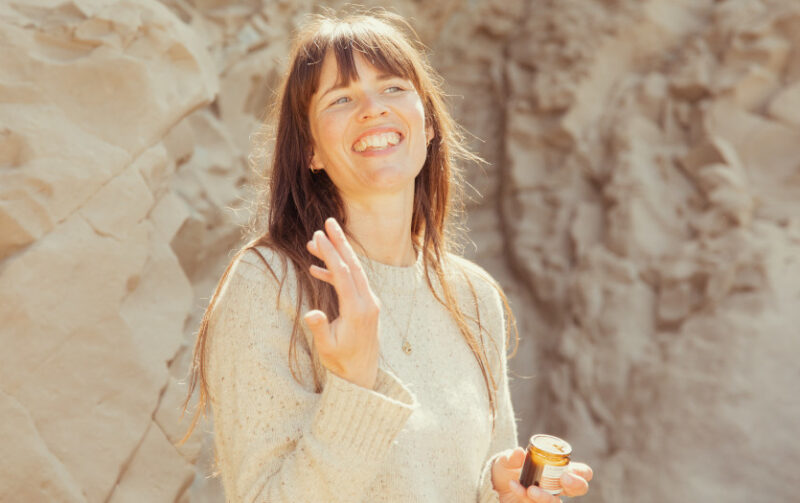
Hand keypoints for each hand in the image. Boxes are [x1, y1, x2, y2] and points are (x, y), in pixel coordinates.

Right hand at [303, 217, 380, 389]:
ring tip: (317, 239)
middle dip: (340, 243)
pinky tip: (317, 269)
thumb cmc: (341, 363)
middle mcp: (367, 303)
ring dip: (337, 254)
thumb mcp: (327, 349)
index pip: (344, 275)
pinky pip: (351, 283)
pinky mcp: (365, 306)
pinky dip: (336, 273)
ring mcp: (368, 303)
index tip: (318, 236)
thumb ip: (320, 329)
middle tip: (328, 222)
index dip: (331, 254)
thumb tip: (312, 314)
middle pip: (354, 266)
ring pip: (353, 272)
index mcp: (358, 311)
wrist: (361, 375)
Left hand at [491, 447, 592, 502]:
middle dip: (576, 485)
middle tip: (563, 480)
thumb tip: (518, 452)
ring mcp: (547, 498)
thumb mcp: (506, 460)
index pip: (582, 472)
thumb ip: (512, 457)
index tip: (567, 473)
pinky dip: (524, 496)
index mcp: (558, 469)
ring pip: (556, 502)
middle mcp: (557, 486)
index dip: (581, 474)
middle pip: (579, 489)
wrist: (493, 486)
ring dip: (545, 496)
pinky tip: (515, 486)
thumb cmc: (506, 469)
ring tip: (530, 489)